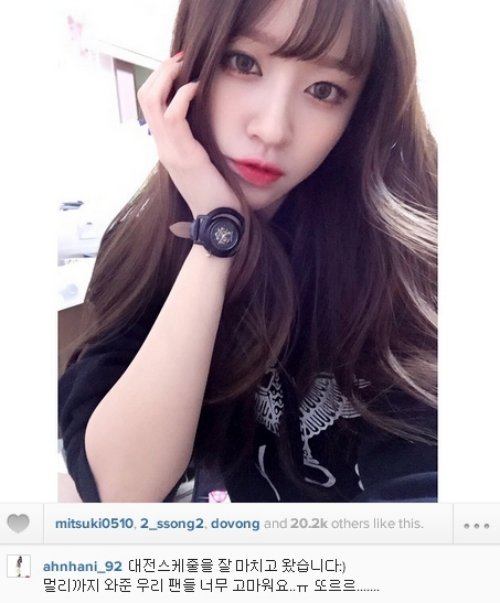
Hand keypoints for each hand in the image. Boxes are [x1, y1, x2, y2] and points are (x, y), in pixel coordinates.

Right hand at [137, 54, 241, 217]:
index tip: (180, 66)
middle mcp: (163, 147)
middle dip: (161, 71)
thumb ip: (198, 143)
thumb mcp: (204, 162)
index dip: (161, 80)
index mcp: (167, 147)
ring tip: (185, 65)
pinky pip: (174, 116)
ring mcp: (170, 151)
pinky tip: (196, 87)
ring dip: (168, 76)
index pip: (151, 105)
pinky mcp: (184, 155)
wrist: (219, 220)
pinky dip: (182, 96)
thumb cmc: (217, 193)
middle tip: (180, 58)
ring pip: (153, 102)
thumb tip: (206, 123)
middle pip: (145, 98)